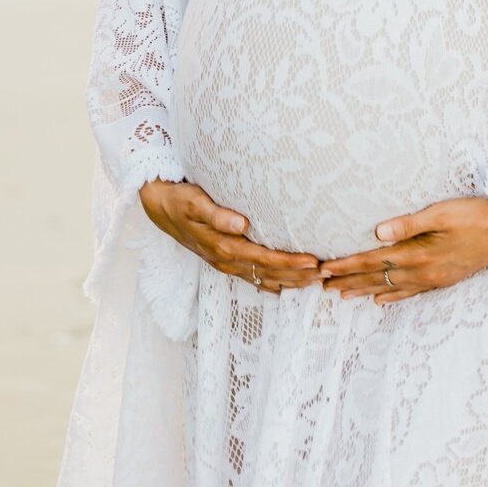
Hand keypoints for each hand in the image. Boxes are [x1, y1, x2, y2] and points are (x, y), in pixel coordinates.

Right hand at [139, 179, 320, 293]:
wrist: (161, 206)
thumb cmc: (181, 201)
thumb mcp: (195, 203)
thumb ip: (218, 215)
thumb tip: (242, 224)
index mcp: (223, 247)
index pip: (264, 259)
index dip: (289, 263)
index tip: (313, 261)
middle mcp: (226, 260)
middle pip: (268, 273)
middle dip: (297, 275)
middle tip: (326, 273)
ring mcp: (226, 263)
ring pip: (263, 278)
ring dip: (289, 282)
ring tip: (316, 281)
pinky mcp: (226, 261)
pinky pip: (253, 277)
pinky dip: (273, 282)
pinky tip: (289, 285)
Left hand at [318, 198, 487, 303]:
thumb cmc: (480, 215)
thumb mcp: (445, 212)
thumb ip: (410, 223)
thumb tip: (378, 232)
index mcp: (420, 253)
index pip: (375, 260)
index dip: (348, 264)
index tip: (323, 268)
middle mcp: (424, 271)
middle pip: (379, 277)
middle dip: (349, 280)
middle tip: (321, 287)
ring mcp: (435, 278)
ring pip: (392, 287)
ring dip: (365, 289)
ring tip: (342, 296)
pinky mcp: (446, 278)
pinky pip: (412, 292)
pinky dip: (393, 296)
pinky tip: (382, 299)